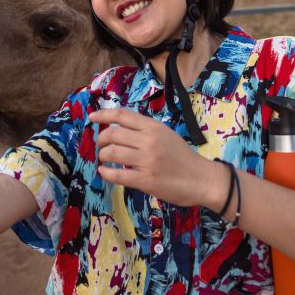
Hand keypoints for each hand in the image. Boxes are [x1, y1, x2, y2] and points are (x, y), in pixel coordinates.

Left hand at [89, 108, 227, 208]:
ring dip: (103, 156)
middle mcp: (148, 141)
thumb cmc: (183, 156)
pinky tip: (104, 172)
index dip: (104, 114)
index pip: (122, 115)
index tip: (92, 117)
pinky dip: (106, 172)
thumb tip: (120, 128)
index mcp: (153, 127)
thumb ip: (146, 130)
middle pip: (112, 134)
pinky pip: (117, 174)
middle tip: (101, 145)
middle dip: (101, 139)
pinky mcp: (146, 180)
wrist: (202, 179)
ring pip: (111, 153)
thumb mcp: (166, 135)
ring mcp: (146, 161)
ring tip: (105, 159)